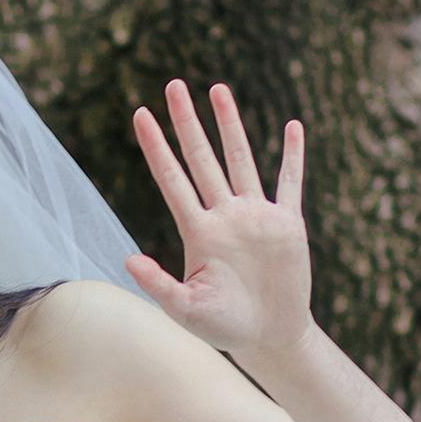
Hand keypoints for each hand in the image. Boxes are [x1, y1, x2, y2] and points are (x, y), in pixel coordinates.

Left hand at [126, 79, 312, 356]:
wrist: (268, 336)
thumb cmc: (223, 326)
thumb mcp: (185, 308)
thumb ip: (158, 284)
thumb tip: (127, 260)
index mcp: (197, 230)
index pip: (171, 178)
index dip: (157, 147)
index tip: (140, 114)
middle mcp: (223, 215)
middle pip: (201, 158)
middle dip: (188, 122)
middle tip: (173, 85)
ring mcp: (255, 216)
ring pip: (240, 159)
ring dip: (230, 125)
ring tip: (218, 89)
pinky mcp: (287, 224)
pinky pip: (290, 183)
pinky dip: (293, 156)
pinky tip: (293, 127)